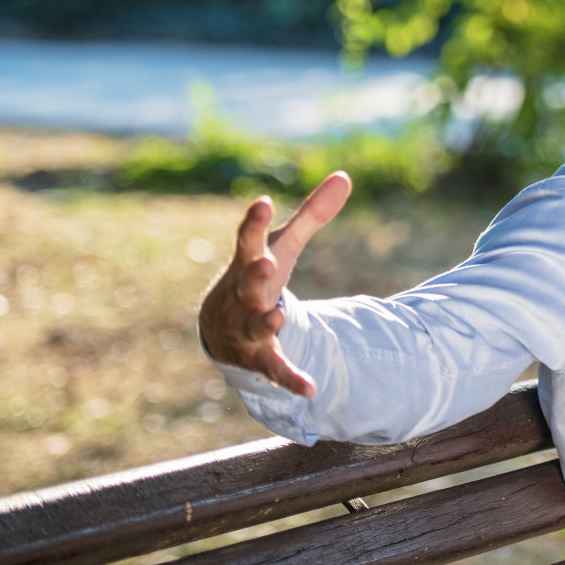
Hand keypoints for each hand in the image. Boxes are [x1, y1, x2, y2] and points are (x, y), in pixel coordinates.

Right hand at [198, 171, 351, 396]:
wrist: (219, 327)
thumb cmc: (254, 276)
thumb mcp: (282, 245)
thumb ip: (312, 214)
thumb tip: (345, 176)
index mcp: (247, 264)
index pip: (247, 240)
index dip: (253, 222)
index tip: (261, 203)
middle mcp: (242, 296)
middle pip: (247, 283)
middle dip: (255, 275)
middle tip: (265, 264)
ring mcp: (246, 327)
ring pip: (255, 326)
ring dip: (266, 322)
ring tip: (277, 317)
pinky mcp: (258, 357)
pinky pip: (274, 368)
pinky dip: (290, 378)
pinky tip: (310, 389)